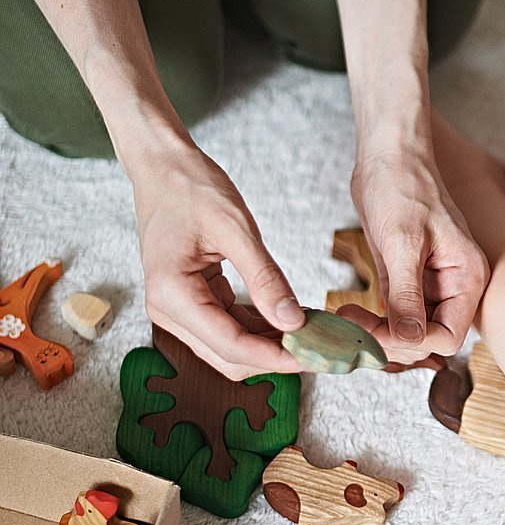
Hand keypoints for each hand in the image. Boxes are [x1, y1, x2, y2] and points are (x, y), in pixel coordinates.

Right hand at [130, 137, 305, 379]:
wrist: (163, 168)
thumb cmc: (190, 187)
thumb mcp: (235, 228)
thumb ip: (265, 278)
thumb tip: (293, 321)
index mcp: (172, 294)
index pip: (230, 345)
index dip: (275, 357)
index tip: (315, 356)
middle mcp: (168, 310)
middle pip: (229, 355)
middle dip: (275, 356)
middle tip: (321, 345)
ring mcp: (177, 308)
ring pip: (230, 345)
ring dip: (270, 343)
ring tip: (313, 330)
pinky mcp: (191, 300)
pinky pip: (228, 325)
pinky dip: (260, 326)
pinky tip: (291, 316)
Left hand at [349, 144, 488, 362]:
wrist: (388, 154)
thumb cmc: (403, 186)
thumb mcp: (402, 243)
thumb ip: (407, 296)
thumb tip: (409, 340)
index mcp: (467, 277)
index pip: (448, 336)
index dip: (412, 343)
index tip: (376, 334)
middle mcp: (455, 285)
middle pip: (428, 338)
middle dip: (390, 339)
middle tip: (353, 326)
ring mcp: (431, 284)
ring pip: (409, 330)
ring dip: (377, 333)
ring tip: (346, 317)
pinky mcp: (407, 279)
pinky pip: (395, 314)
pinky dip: (372, 320)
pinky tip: (349, 311)